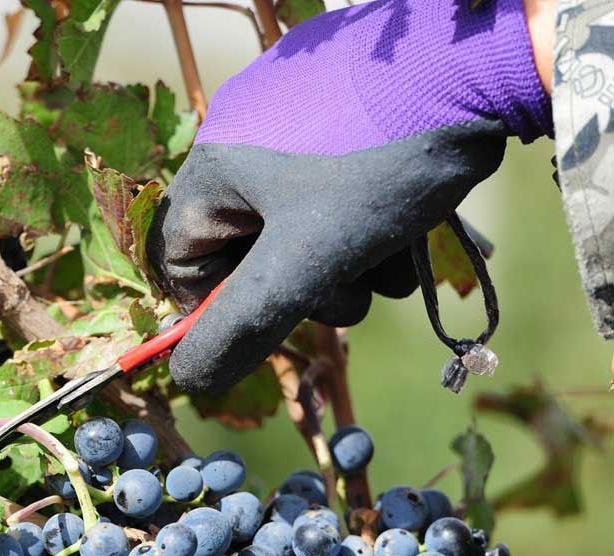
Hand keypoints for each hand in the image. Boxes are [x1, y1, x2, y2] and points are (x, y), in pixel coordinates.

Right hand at [147, 0, 551, 394]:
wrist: (479, 68)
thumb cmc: (379, 163)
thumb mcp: (305, 259)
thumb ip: (242, 325)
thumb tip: (189, 380)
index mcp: (218, 170)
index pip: (183, 261)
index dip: (218, 309)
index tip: (267, 327)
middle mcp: (247, 148)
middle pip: (250, 258)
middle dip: (303, 290)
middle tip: (345, 290)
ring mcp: (297, 136)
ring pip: (302, 242)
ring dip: (346, 272)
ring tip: (387, 256)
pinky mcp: (344, 135)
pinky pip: (337, 210)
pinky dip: (369, 236)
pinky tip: (406, 230)